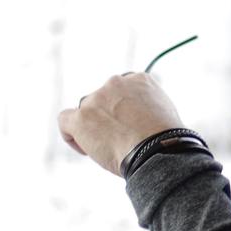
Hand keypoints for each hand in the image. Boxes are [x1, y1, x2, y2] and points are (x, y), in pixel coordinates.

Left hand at [57, 73, 185, 174]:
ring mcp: (96, 99)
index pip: (122, 90)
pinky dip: (71, 135)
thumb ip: (147, 108)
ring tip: (109, 149)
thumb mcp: (164, 114)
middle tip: (120, 140)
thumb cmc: (164, 141)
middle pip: (103, 99)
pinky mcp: (81, 117)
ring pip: (86, 112)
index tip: (129, 125)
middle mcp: (116, 83)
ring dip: (92, 128)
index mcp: (139, 79)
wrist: (156, 151)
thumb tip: (137, 120)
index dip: (122, 109)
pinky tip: (86, 150)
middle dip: (107, 117)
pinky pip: (65, 120)